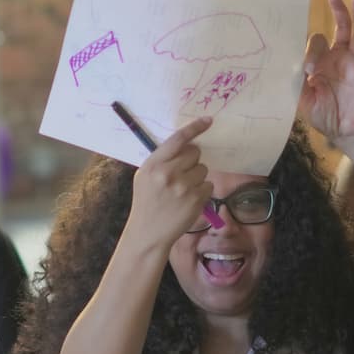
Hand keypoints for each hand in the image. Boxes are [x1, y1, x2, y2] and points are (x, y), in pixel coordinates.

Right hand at [128, 117, 213, 247]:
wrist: (148, 232)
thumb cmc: (146, 202)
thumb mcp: (144, 177)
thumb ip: (162, 160)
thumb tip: (187, 145)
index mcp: (153, 164)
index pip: (177, 139)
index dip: (194, 128)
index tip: (208, 121)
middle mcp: (168, 173)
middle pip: (195, 153)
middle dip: (192, 160)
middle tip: (181, 174)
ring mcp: (183, 186)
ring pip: (203, 169)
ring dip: (197, 177)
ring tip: (182, 191)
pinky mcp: (196, 199)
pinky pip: (208, 185)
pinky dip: (201, 191)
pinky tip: (188, 200)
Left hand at [299, 0, 353, 143]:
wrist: (342, 132)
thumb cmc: (323, 114)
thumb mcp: (302, 98)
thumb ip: (297, 82)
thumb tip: (298, 66)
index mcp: (322, 62)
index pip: (316, 42)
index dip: (310, 50)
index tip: (308, 70)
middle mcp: (340, 58)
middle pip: (341, 28)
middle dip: (338, 11)